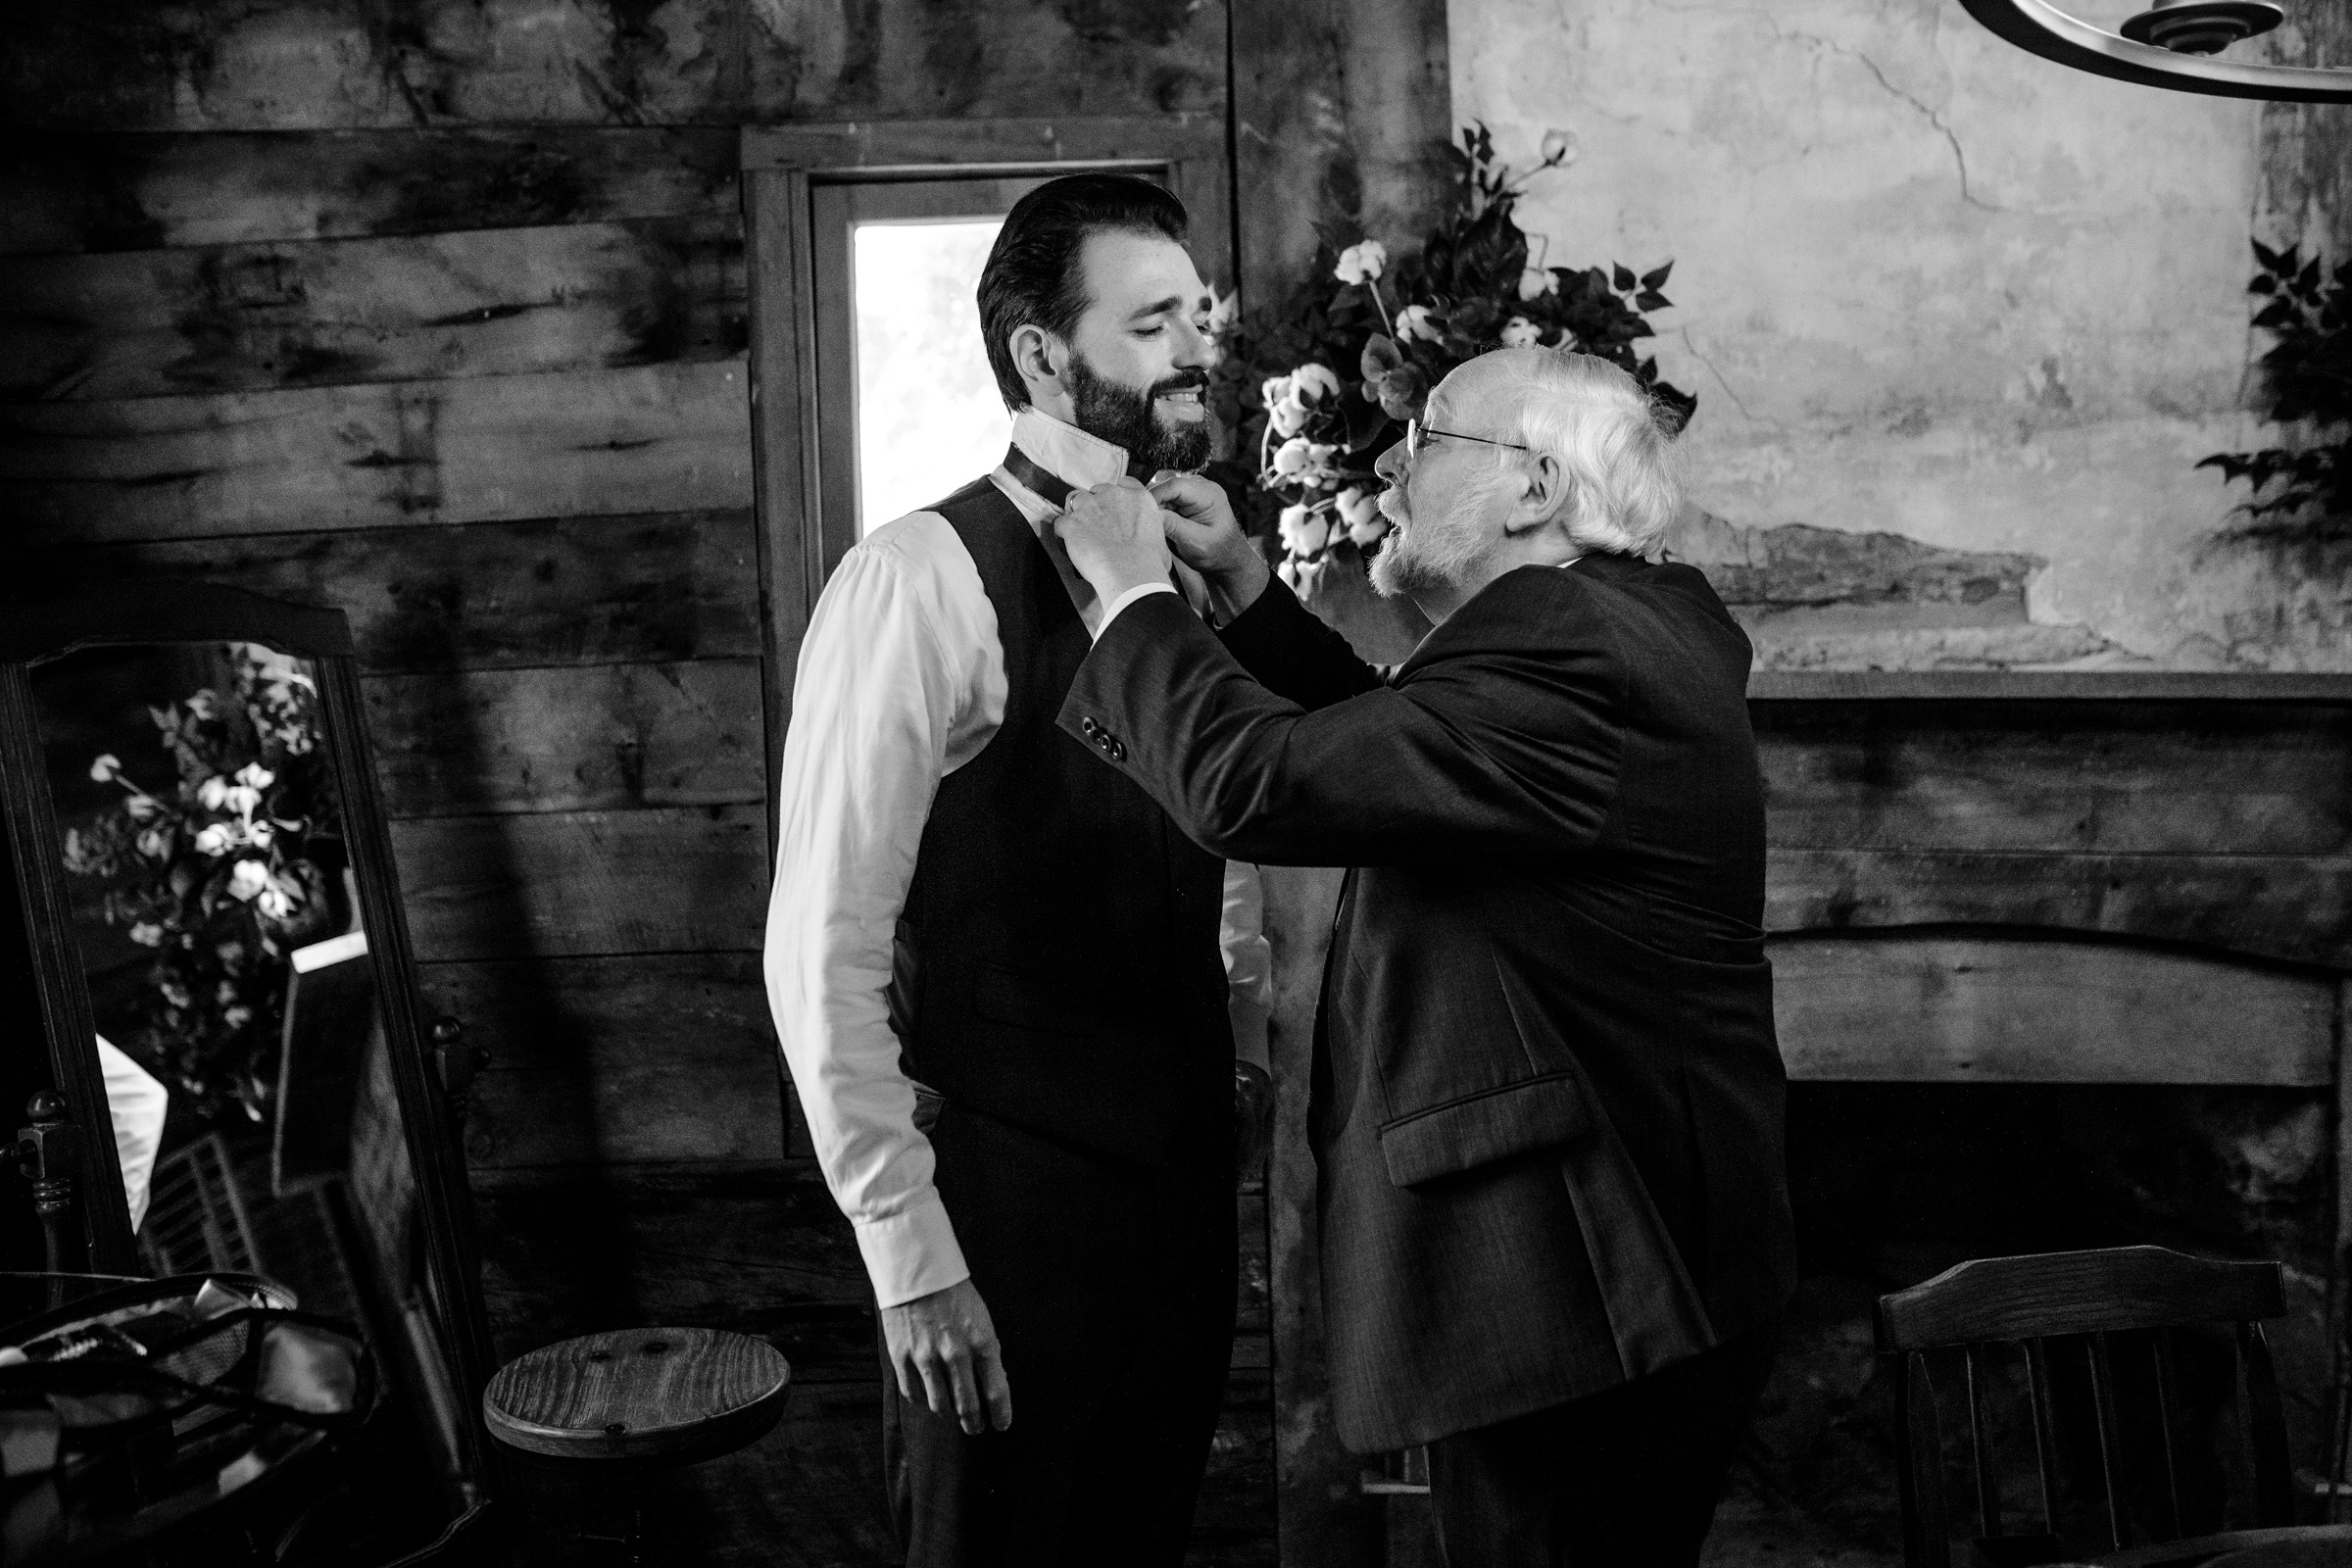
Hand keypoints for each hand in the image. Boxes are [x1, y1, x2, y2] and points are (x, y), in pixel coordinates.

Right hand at [881, 1278, 1012, 1434]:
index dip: (1001, 1414)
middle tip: (975, 1428)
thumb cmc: (954, 1293)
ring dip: (948, 1414)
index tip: (1002, 1424)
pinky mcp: (902, 1357)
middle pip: (968, 1406)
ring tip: (951, 1415)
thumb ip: (986, 1351)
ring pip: (940, 1405)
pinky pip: (913, 1394)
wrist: (917, 1270)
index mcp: (982, 1342)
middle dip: (974, 1423)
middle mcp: (956, 1354)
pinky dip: (922, 1401)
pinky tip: (927, 1398)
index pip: (996, 1392)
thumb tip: (991, 1382)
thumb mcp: (982, 1319)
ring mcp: (926, 1358)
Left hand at [1055, 477, 1172, 603]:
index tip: (1115, 507)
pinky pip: (1061, 523)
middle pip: (1097, 491)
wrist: (1132, 574)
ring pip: (1076, 500)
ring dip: (1078, 513)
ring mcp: (1090, 508)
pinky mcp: (1072, 524)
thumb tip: (1151, 543)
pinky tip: (1068, 543)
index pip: (1124, 483)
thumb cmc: (1150, 563)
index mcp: (1138, 498)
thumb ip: (1151, 532)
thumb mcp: (1161, 540)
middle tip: (1098, 525)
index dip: (1117, 495)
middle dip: (1096, 505)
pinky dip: (1063, 532)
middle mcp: (1113, 496)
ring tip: (1081, 532)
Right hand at [1148, 473, 1269, 621]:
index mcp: (1209, 494)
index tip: (1142, 512)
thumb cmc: (1217, 553)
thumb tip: (1150, 512)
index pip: (1175, 485)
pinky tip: (1162, 525)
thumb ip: (1174, 526)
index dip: (1155, 496)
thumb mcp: (1195, 543)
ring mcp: (1193, 492)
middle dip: (1154, 504)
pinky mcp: (1186, 499)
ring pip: (1163, 492)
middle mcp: (1201, 487)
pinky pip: (1165, 500)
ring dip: (1156, 509)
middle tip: (1148, 524)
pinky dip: (1160, 512)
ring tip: (1157, 527)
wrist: (1227, 559)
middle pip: (1167, 486)